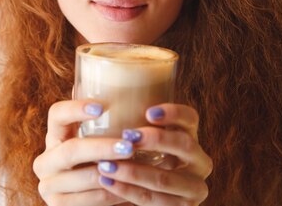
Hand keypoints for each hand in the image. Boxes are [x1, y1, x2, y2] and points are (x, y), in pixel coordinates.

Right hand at [33, 100, 133, 204]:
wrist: (92, 201)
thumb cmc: (101, 163)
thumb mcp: (100, 141)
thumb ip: (107, 120)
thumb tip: (127, 85)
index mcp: (55, 135)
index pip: (56, 114)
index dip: (76, 109)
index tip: (101, 106)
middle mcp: (46, 159)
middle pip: (70, 149)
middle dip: (101, 148)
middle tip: (129, 146)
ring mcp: (48, 185)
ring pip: (82, 178)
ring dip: (112, 174)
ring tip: (137, 169)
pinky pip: (88, 200)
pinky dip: (111, 195)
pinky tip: (129, 188)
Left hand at [96, 103, 212, 204]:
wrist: (144, 197)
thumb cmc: (137, 161)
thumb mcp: (138, 142)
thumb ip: (125, 121)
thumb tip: (82, 88)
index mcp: (190, 137)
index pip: (191, 118)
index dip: (173, 113)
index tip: (148, 111)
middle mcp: (199, 162)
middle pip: (185, 145)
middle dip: (156, 140)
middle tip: (127, 136)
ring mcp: (194, 188)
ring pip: (166, 178)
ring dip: (133, 170)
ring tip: (105, 163)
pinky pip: (153, 200)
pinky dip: (128, 190)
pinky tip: (107, 181)